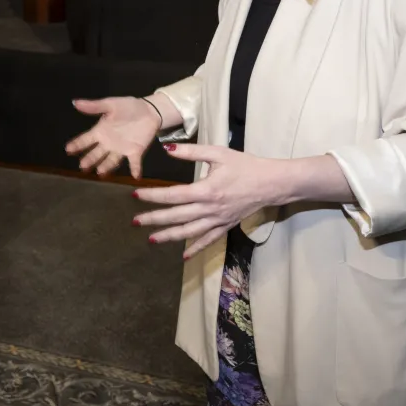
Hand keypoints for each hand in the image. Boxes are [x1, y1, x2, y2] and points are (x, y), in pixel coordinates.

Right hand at [66, 97, 160, 178]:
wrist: (150, 110)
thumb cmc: (129, 107)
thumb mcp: (111, 104)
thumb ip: (94, 106)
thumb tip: (75, 103)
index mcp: (102, 131)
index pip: (86, 139)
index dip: (77, 144)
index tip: (68, 150)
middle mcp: (109, 143)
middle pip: (97, 153)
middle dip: (90, 159)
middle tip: (82, 167)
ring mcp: (122, 148)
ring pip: (111, 160)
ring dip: (106, 166)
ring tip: (100, 173)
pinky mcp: (136, 151)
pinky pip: (134, 162)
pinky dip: (135, 169)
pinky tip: (135, 176)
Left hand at [134, 144, 287, 258]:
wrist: (271, 183)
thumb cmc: (245, 165)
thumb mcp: (218, 153)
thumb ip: (191, 152)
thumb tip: (167, 149)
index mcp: (206, 190)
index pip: (173, 195)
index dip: (152, 196)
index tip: (135, 195)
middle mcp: (210, 209)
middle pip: (176, 216)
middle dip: (154, 219)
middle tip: (134, 222)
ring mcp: (218, 220)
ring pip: (189, 232)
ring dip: (169, 236)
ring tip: (151, 239)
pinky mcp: (226, 226)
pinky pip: (208, 240)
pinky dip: (196, 249)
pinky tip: (184, 257)